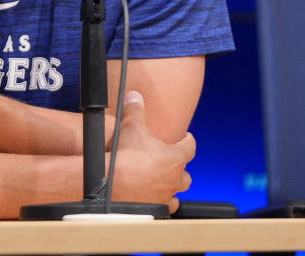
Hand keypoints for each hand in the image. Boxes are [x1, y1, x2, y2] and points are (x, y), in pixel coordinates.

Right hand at [111, 91, 195, 213]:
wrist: (114, 186)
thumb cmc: (126, 157)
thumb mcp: (131, 127)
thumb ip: (135, 110)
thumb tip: (134, 95)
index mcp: (175, 157)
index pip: (190, 147)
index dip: (188, 140)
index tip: (187, 137)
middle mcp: (175, 178)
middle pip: (186, 174)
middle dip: (181, 168)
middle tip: (173, 162)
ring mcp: (165, 195)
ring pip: (177, 193)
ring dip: (173, 188)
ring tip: (165, 184)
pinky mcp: (155, 208)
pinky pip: (164, 208)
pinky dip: (161, 203)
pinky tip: (154, 201)